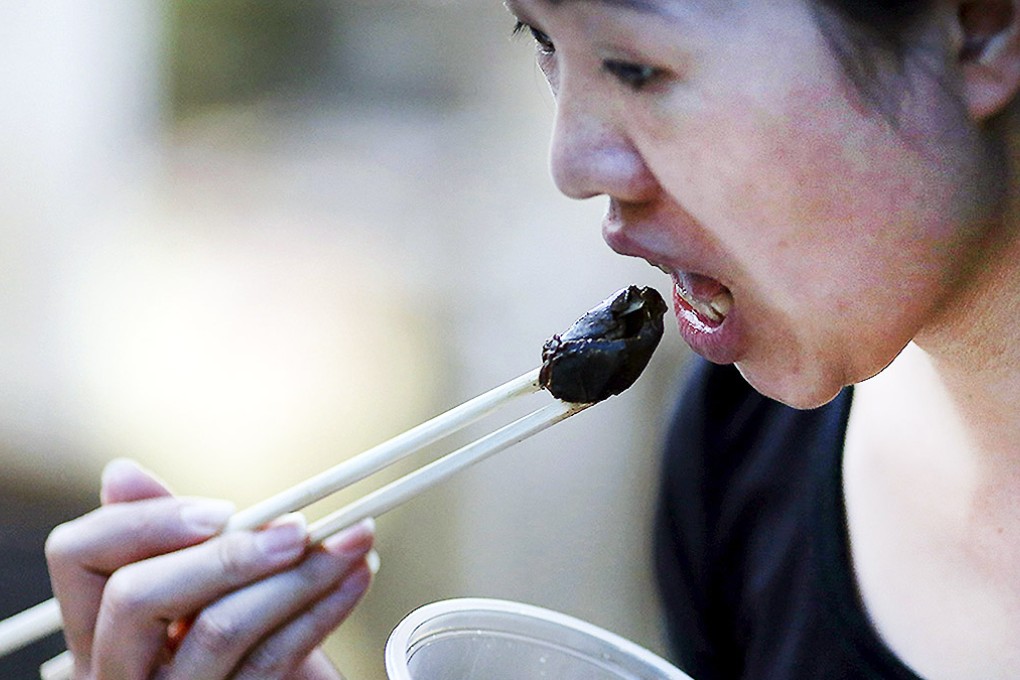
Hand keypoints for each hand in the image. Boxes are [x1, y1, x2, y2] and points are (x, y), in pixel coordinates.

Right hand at [46, 459, 374, 678]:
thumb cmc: (239, 639)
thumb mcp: (202, 585)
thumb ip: (172, 538)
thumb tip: (121, 472)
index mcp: (98, 624)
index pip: (77, 554)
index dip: (143, 521)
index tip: (222, 509)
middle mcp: (115, 669)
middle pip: (135, 596)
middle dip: (228, 554)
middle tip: (298, 529)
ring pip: (218, 629)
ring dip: (299, 575)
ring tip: (352, 542)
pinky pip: (272, 659)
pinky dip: (324, 609)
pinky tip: (356, 576)